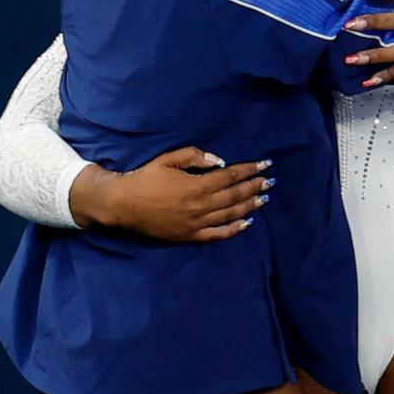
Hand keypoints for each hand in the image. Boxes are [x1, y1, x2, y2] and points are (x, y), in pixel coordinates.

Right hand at [69, 147, 273, 242]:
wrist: (123, 204)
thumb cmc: (145, 178)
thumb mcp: (168, 159)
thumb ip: (195, 157)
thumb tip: (220, 161)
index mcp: (197, 185)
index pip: (231, 176)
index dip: (250, 169)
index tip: (265, 164)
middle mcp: (201, 206)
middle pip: (235, 195)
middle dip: (254, 186)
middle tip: (270, 180)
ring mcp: (196, 223)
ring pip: (230, 215)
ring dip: (249, 205)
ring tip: (264, 198)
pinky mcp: (189, 236)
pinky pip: (217, 234)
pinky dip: (234, 229)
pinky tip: (247, 223)